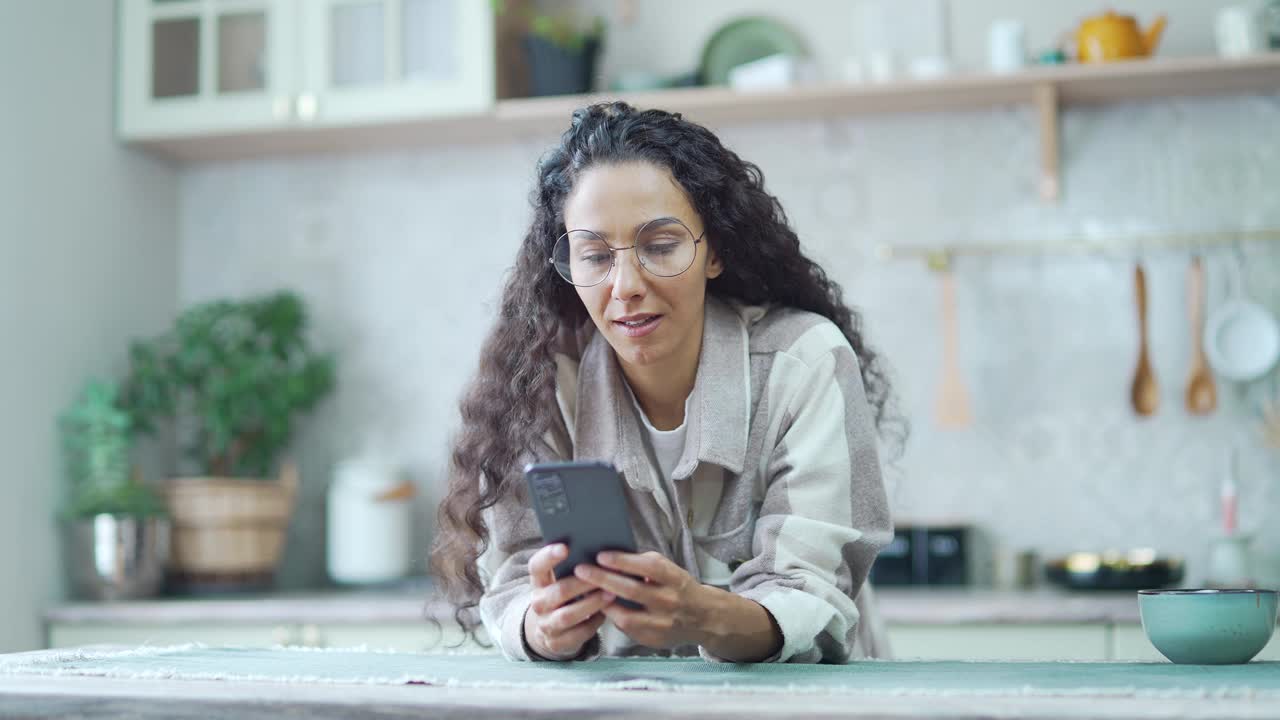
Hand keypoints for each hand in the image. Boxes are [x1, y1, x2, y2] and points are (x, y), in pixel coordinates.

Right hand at [523, 543, 614, 660]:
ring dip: (591, 604)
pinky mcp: (557, 642)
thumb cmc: (565, 594)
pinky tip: (606, 614)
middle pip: (559, 591)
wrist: (550, 628)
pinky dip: (593, 623)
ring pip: (568, 615)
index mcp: (538, 581)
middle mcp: (538, 603)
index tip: (566, 547)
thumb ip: (573, 565)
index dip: (549, 556)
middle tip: (604, 574)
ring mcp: (546, 624)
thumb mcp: (561, 579)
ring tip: (610, 594)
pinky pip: (578, 634)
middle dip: (583, 583)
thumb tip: (598, 547)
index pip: (537, 566)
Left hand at [575, 551, 710, 649]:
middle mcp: (669, 601)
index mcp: (673, 578)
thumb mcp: (669, 570)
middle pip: (632, 591)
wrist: (704, 617)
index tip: (601, 555)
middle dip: (603, 579)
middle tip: (581, 571)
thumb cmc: (679, 587)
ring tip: (585, 592)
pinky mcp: (654, 639)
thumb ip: (645, 564)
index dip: (623, 561)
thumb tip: (612, 557)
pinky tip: (601, 607)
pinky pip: (626, 629)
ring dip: (602, 603)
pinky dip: (612, 617)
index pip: (647, 567)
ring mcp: (661, 624)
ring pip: (625, 616)